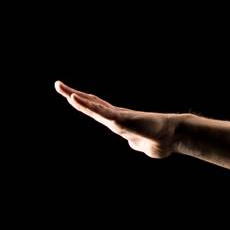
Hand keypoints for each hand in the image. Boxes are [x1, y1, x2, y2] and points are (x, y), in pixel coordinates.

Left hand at [55, 80, 179, 158]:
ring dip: (74, 95)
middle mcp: (115, 116)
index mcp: (117, 121)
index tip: (72, 95)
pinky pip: (99, 110)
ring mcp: (116, 116)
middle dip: (73, 94)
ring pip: (91, 105)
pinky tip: (74, 98)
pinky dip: (85, 104)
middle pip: (90, 103)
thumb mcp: (142, 145)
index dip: (84, 103)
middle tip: (57, 84)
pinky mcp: (120, 118)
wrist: (172, 137)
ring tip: (60, 87)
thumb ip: (136, 142)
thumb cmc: (160, 140)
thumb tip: (136, 144)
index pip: (97, 110)